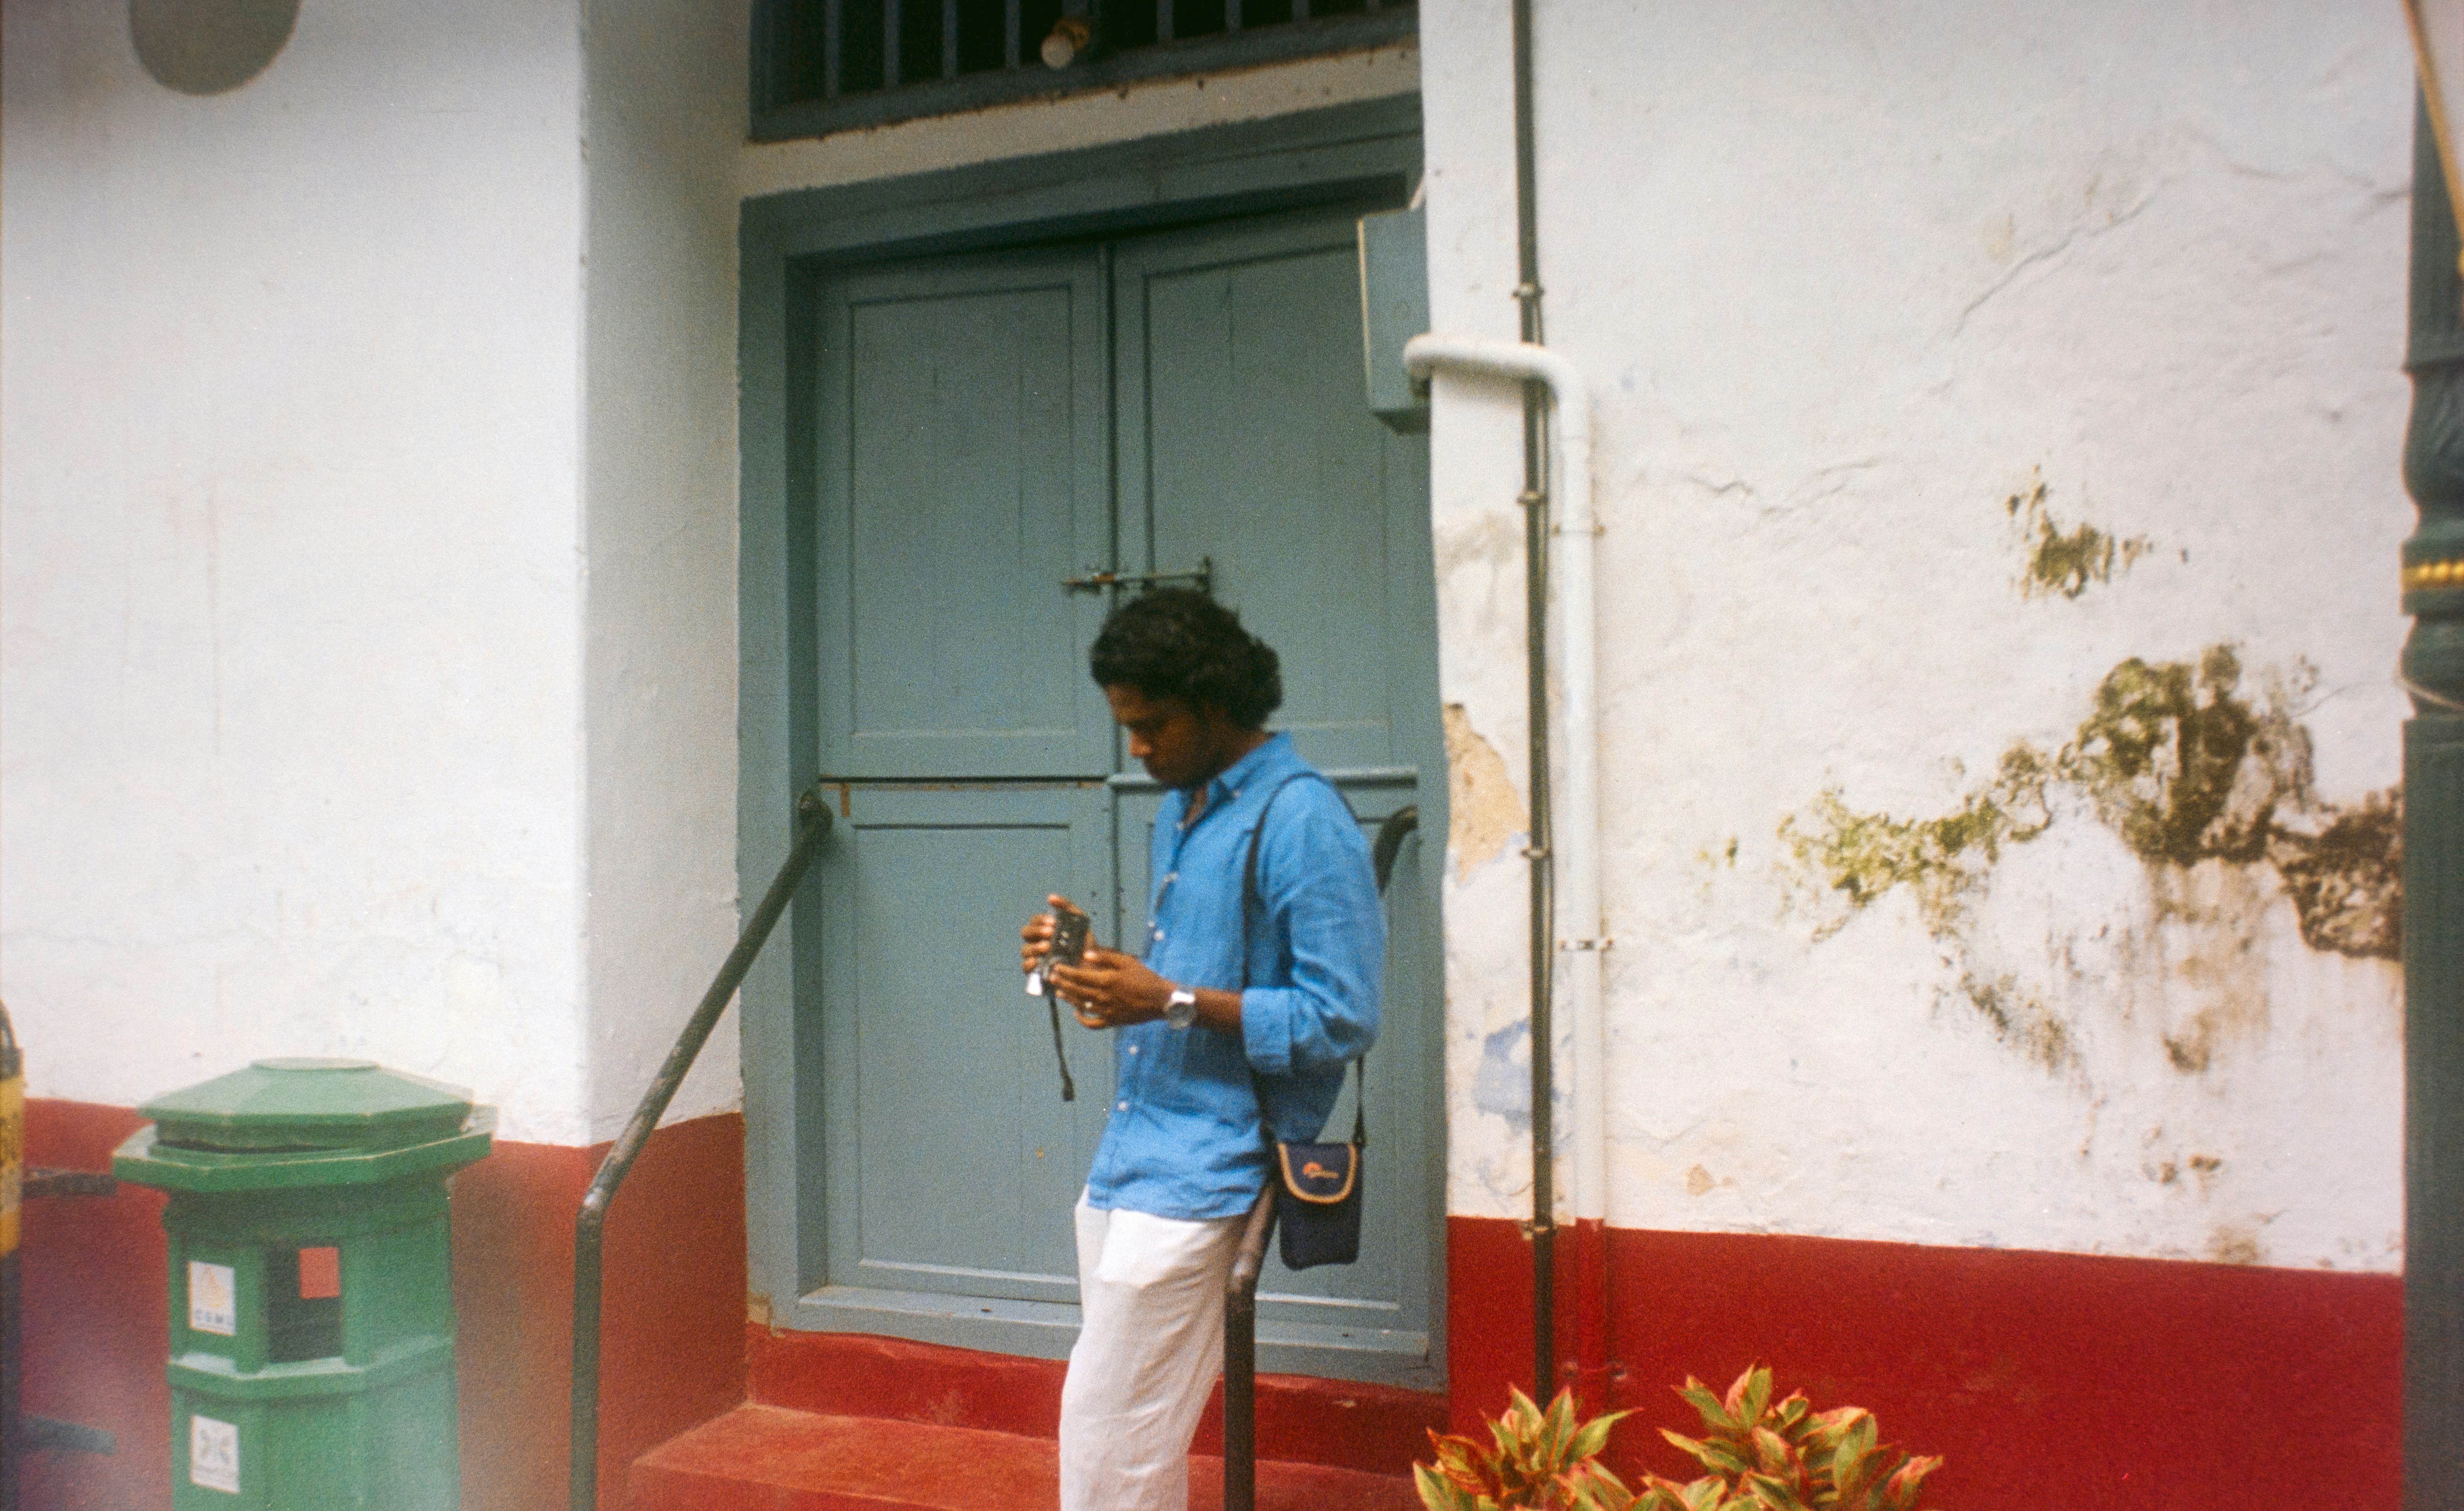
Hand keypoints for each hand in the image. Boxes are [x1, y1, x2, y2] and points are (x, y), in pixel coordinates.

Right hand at [1020, 894, 1077, 977]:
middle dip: (1036, 931)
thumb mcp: (1080, 922)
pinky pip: (1025, 968)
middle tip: (1051, 933)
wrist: (1093, 966)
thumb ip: (1067, 907)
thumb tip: (1050, 898)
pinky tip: (1037, 961)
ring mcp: (1036, 958)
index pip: (1035, 921)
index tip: (1054, 922)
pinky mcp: (1037, 973)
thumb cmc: (1084, 943)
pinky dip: (1029, 964)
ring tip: (1047, 947)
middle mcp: (1037, 942)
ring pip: (1025, 950)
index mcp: (1044, 930)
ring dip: (1035, 947)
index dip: (1041, 920)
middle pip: (1026, 933)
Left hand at [1047, 945, 1173, 1029]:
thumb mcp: (1127, 962)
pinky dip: (1082, 1020)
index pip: (1079, 976)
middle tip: (1052, 977)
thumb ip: (1105, 957)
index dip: (1065, 972)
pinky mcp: (1112, 1021)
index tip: (1056, 967)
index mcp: (1107, 980)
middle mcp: (1104, 997)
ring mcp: (1107, 1011)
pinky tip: (1076, 1013)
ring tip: (1059, 991)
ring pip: (1081, 1006)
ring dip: (1068, 998)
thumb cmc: (1145, 978)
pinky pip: (1092, 1024)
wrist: (1161, 1000)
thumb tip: (1086, 954)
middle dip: (1062, 983)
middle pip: (1076, 991)